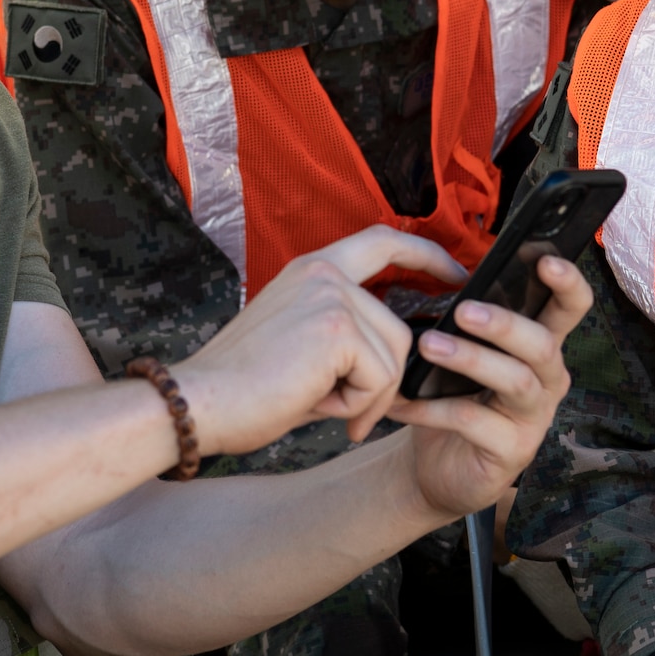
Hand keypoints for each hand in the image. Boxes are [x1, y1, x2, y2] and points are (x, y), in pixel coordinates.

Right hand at [175, 225, 465, 455]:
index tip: (455, 273)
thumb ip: (348, 336)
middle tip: (354, 413)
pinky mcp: (337, 328)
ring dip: (367, 397)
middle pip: (398, 327)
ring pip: (394, 355)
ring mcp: (330, 295)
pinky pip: (381, 377)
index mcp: (311, 269)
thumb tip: (404, 356)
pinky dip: (358, 405)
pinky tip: (319, 407)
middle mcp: (323, 272)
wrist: (199, 404)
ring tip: (324, 408)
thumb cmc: (243, 388)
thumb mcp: (303, 347)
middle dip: (387, 380)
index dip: (425, 254)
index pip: (383, 242)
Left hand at [389, 253, 589, 518]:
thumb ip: (467, 320)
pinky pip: (475, 423)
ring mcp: (534, 418)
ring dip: (471, 360)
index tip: (546, 260)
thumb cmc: (455, 396)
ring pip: (515, 382)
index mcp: (541, 346)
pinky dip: (434, 409)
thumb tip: (442, 274)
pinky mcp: (513, 451)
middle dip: (505, 324)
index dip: (568, 283)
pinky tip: (402, 403)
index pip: (571, 309)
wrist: (437, 465)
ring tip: (428, 346)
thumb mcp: (466, 354)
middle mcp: (548, 380)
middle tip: (462, 310)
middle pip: (544, 345)